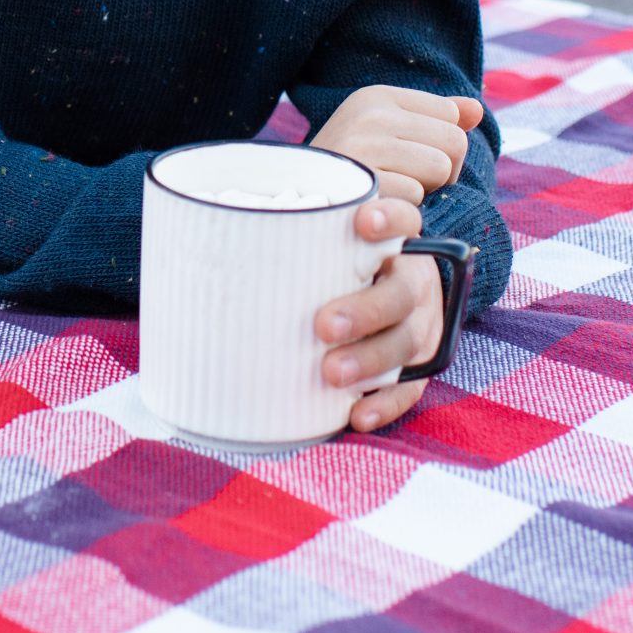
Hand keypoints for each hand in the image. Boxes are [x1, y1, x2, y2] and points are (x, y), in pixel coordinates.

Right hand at [306, 86, 483, 205]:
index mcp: (377, 96)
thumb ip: (435, 120)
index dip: (441, 147)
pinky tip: (377, 206)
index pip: (452, 117)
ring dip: (422, 192)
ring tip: (389, 193)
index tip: (407, 159)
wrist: (297, 206)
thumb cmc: (351, 171)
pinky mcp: (362, 182)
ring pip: (441, 169)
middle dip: (439, 172)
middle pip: (454, 142)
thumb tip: (476, 110)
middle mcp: (370, 114)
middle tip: (402, 182)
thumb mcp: (387, 134)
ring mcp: (362, 146)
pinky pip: (416, 196)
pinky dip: (402, 211)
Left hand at [313, 198, 445, 433]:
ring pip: (406, 342)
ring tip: (332, 373)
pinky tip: (357, 414)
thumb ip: (294, 229)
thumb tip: (212, 226)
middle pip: (402, 293)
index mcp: (395, 243)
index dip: (389, 219)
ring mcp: (420, 325)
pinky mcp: (419, 365)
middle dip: (366, 311)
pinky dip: (385, 403)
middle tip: (324, 325)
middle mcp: (414, 281)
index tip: (360, 223)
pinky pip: (409, 388)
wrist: (382, 291)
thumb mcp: (325, 237)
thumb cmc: (335, 261)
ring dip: (371, 360)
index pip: (404, 221)